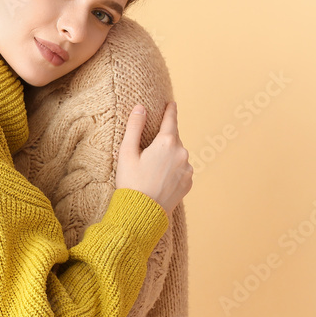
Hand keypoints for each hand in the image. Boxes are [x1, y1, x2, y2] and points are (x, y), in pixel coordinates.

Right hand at [115, 101, 192, 216]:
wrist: (142, 213)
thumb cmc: (131, 182)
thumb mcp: (127, 152)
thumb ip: (134, 127)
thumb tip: (140, 107)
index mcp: (166, 143)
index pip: (170, 121)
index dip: (170, 111)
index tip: (172, 103)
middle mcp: (181, 153)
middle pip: (174, 139)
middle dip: (164, 140)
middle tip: (150, 149)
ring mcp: (187, 169)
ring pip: (178, 155)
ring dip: (169, 156)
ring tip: (153, 168)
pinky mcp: (188, 183)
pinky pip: (182, 170)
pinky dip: (173, 170)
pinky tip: (161, 178)